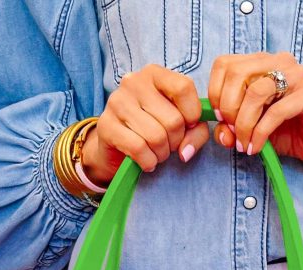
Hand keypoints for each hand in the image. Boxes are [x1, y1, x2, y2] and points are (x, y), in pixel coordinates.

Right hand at [81, 65, 210, 182]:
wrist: (115, 148)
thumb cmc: (153, 131)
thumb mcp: (181, 126)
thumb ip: (196, 132)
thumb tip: (186, 151)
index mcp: (154, 74)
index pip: (183, 88)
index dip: (193, 114)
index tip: (188, 126)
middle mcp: (133, 82)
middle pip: (173, 119)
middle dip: (176, 142)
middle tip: (167, 145)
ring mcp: (117, 102)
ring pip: (156, 137)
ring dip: (161, 154)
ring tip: (156, 153)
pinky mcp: (106, 125)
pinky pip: (139, 149)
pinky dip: (148, 162)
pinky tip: (146, 161)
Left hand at [207, 52, 302, 173]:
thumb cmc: (284, 132)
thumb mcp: (249, 130)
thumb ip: (230, 128)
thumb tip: (221, 132)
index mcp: (260, 63)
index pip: (224, 64)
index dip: (215, 92)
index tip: (219, 118)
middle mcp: (278, 62)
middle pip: (236, 74)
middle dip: (227, 108)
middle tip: (232, 132)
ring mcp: (296, 75)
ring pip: (255, 92)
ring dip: (244, 123)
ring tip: (244, 143)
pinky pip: (275, 112)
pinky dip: (260, 133)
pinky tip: (256, 147)